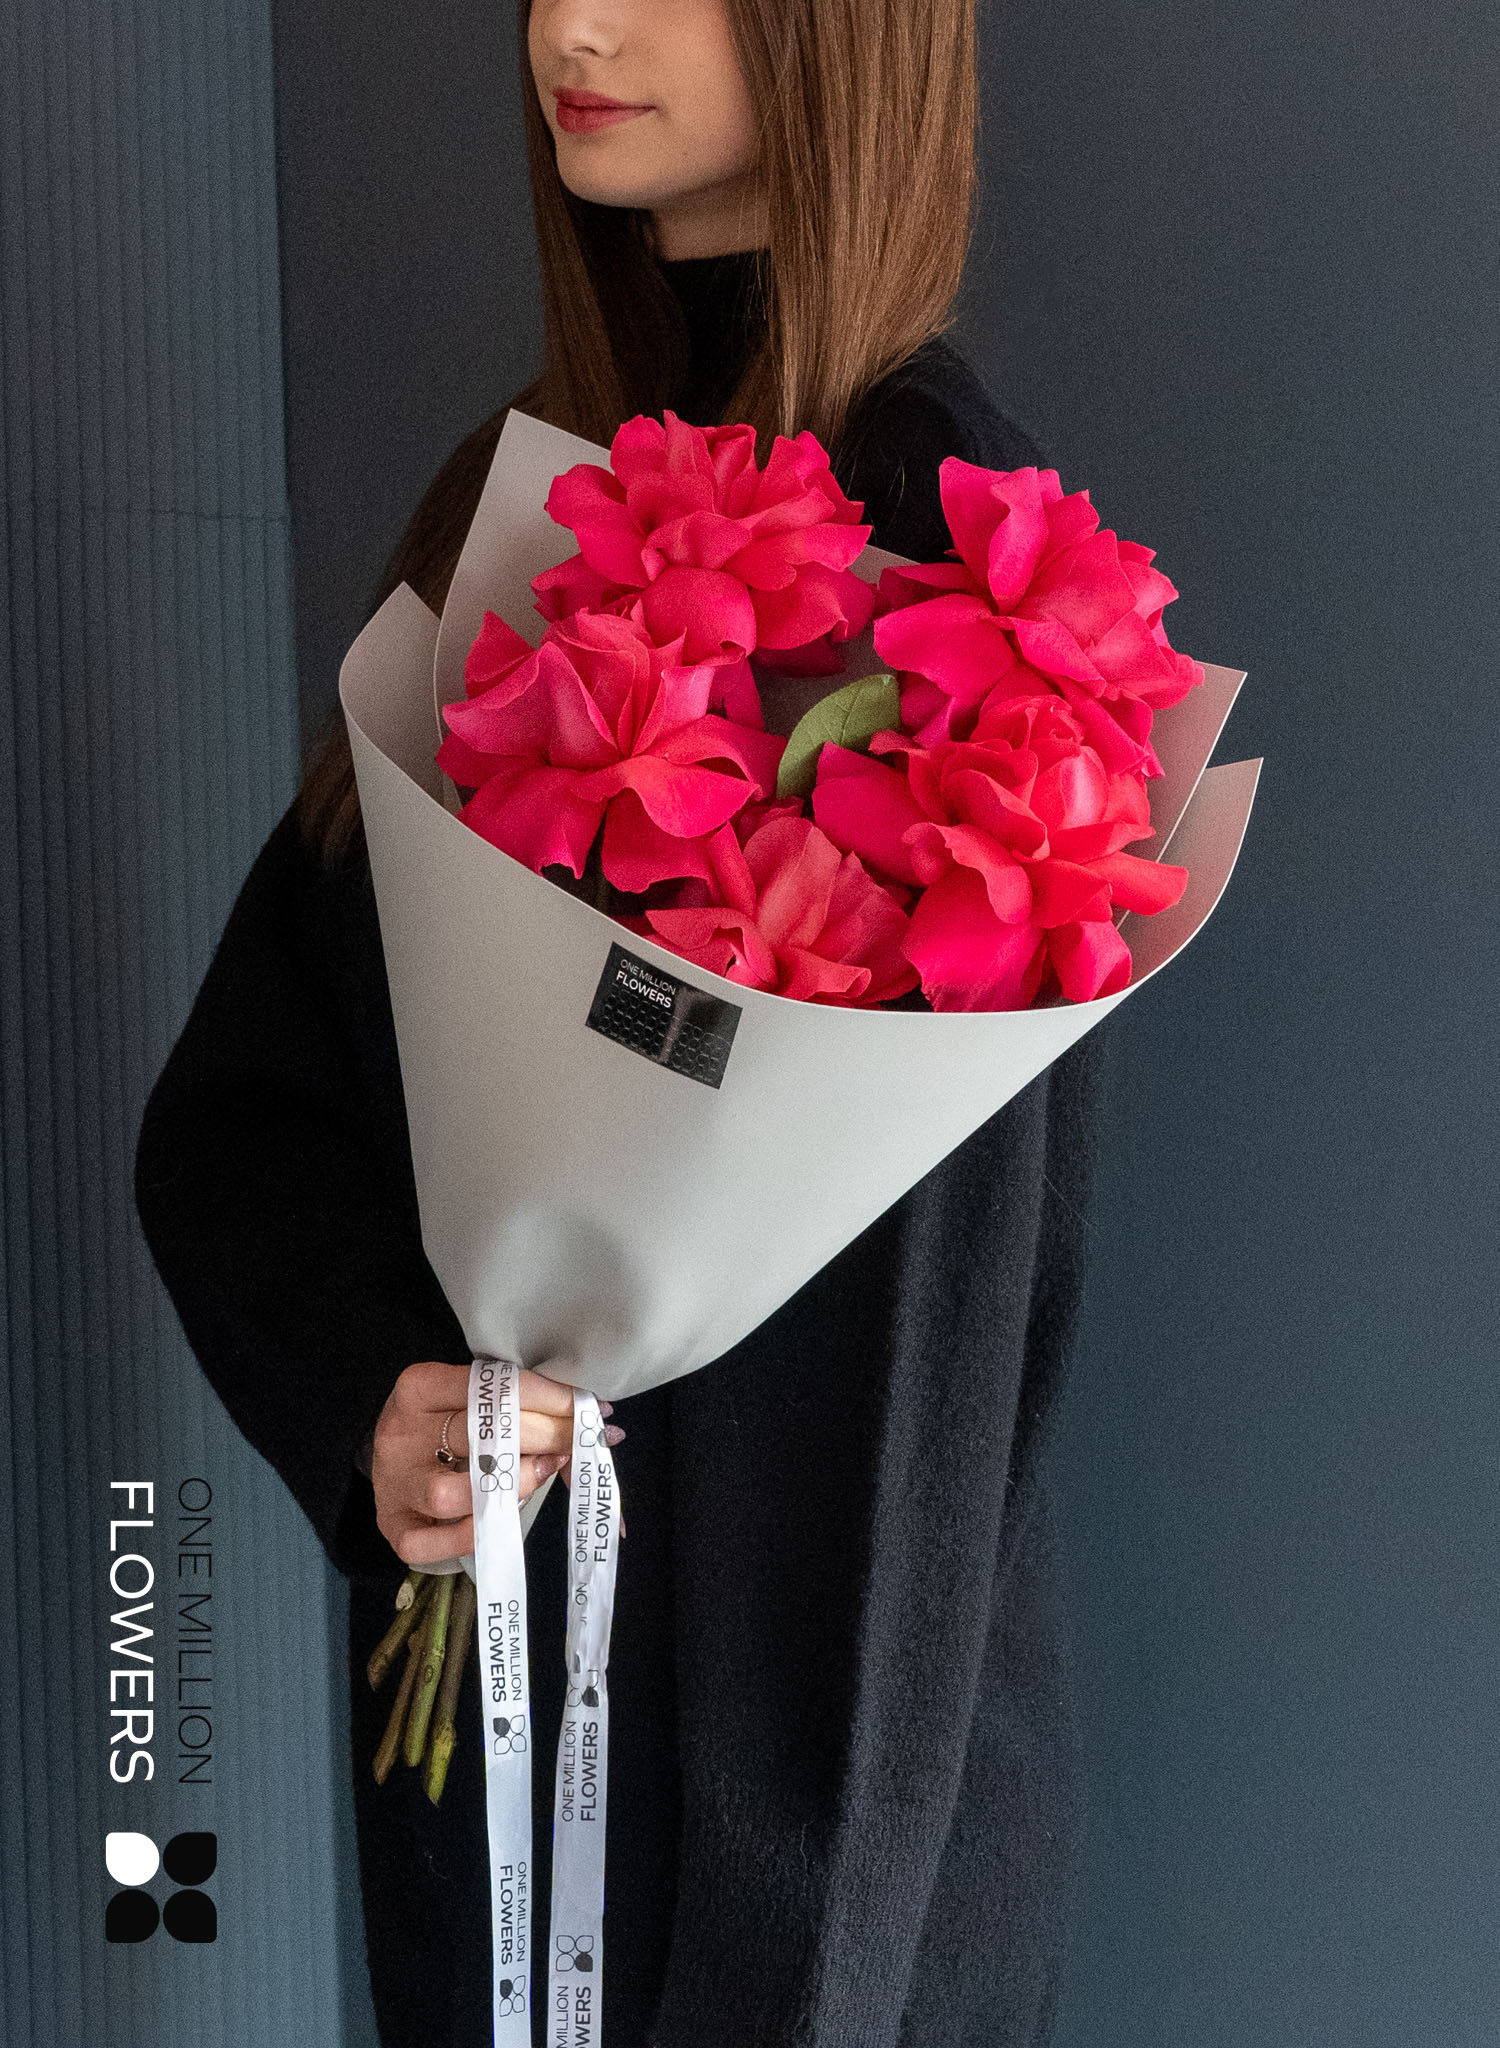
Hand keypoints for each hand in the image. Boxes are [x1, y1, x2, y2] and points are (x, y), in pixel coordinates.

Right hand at [368, 1359, 620, 1567]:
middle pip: (475, 1436)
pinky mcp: (396, 1529)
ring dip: (511, 1486)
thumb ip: (519, 1407)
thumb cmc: (442, 1423)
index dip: (546, 1397)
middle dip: (541, 1437)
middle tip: (576, 1442)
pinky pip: (438, 1542)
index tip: (586, 1406)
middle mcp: (400, 1435)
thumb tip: (596, 1423)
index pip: (489, 1387)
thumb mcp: (467, 1399)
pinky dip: (478, 1532)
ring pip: (452, 1494)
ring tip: (542, 1474)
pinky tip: (506, 1516)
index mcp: (417, 1389)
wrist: (387, 1456)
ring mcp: (395, 1486)